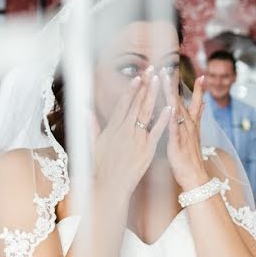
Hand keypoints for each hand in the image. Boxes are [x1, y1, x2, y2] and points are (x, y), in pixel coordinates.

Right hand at [93, 69, 170, 191]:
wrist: (109, 187)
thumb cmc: (100, 168)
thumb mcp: (92, 145)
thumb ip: (91, 125)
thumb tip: (85, 110)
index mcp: (113, 128)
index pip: (124, 104)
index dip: (131, 89)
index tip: (137, 76)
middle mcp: (125, 130)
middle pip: (136, 103)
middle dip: (144, 85)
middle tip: (152, 70)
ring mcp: (137, 139)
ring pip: (146, 112)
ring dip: (153, 94)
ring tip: (159, 80)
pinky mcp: (147, 149)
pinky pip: (157, 131)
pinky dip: (164, 119)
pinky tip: (170, 106)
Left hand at [161, 73, 208, 189]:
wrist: (195, 178)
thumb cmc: (191, 157)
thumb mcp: (196, 133)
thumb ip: (198, 116)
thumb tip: (203, 102)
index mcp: (191, 123)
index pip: (194, 101)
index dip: (197, 87)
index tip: (200, 74)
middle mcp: (188, 125)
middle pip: (181, 100)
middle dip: (175, 83)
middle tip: (169, 66)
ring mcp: (183, 132)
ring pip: (176, 109)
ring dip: (171, 93)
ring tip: (165, 79)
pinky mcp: (176, 142)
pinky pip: (173, 127)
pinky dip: (171, 116)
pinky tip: (169, 106)